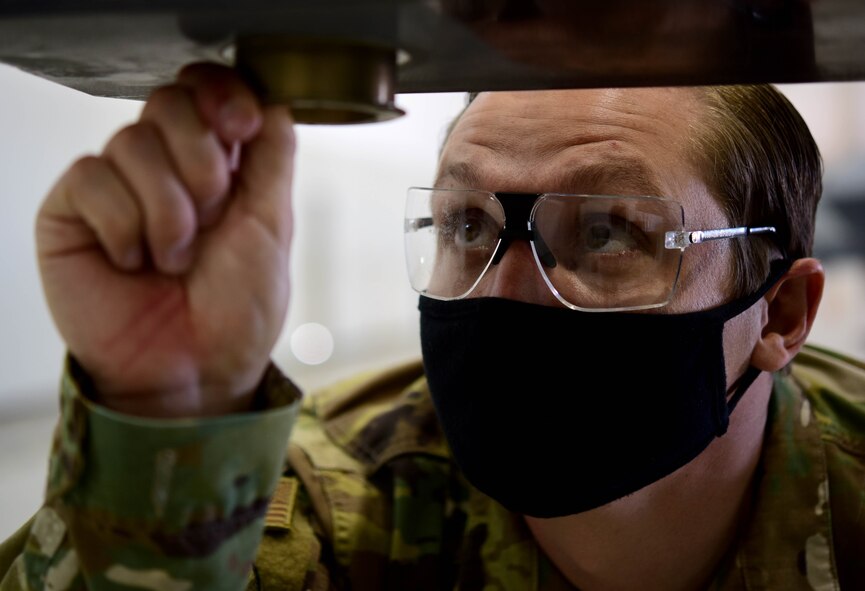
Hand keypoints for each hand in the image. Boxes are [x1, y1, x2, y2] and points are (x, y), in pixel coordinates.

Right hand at [35, 63, 295, 417]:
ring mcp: (116, 186)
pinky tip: (133, 262)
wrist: (195, 370)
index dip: (221, 95)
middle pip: (169, 102)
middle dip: (201, 160)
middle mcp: (164, 167)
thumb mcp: (271, 228)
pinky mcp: (72, 212)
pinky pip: (92, 178)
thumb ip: (272, 160)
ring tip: (175, 259)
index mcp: (216, 164)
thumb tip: (274, 102)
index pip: (205, 91)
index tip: (242, 127)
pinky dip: (124, 226)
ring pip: (133, 142)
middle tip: (213, 215)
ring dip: (169, 210)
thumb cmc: (237, 310)